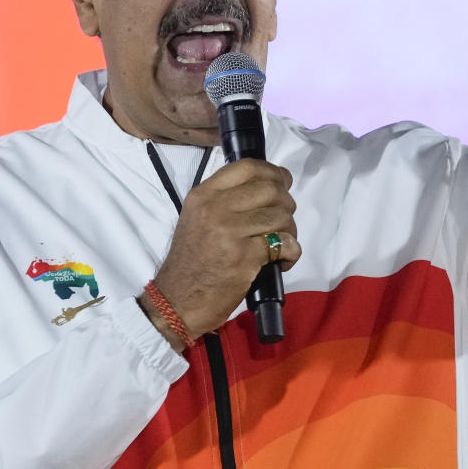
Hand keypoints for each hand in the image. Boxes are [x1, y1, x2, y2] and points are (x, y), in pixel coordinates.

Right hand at [146, 160, 300, 347]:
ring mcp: (230, 232)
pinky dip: (291, 252)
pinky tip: (280, 262)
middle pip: (270, 189)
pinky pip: (285, 244)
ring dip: (290, 231)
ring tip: (279, 245)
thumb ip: (226, 200)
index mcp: (203, 195)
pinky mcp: (244, 257)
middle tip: (282, 222)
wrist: (176, 302)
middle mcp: (215, 208)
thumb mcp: (198, 219)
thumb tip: (269, 186)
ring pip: (281, 216)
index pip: (247, 166)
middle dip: (286, 205)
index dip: (272, 171)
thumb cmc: (191, 262)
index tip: (283, 182)